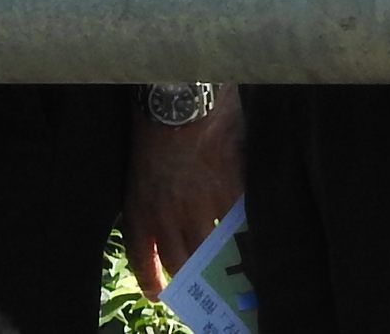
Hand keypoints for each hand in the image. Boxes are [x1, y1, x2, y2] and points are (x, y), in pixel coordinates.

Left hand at [122, 103, 245, 299]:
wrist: (179, 98)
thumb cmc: (151, 123)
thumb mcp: (138, 166)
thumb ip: (151, 196)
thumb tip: (166, 215)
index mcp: (141, 209)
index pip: (143, 258)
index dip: (151, 280)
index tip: (157, 292)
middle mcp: (169, 216)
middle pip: (182, 260)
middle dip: (191, 274)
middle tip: (201, 280)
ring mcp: (202, 205)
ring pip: (213, 245)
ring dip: (221, 255)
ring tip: (233, 262)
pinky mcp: (230, 188)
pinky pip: (239, 217)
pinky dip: (244, 226)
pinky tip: (251, 228)